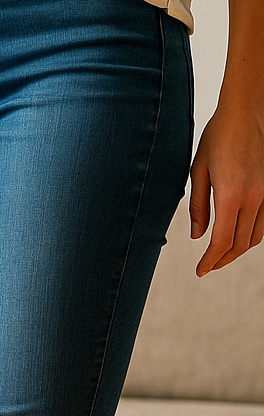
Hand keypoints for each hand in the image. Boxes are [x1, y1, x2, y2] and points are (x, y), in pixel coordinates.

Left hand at [189, 102, 263, 276]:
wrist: (247, 109)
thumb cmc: (219, 135)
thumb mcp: (199, 170)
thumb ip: (198, 206)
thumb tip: (197, 236)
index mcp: (232, 195)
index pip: (222, 242)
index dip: (210, 261)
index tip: (200, 271)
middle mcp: (254, 197)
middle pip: (240, 245)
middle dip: (222, 260)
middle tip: (208, 266)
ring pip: (255, 237)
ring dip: (238, 250)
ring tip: (221, 254)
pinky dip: (251, 235)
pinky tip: (237, 235)